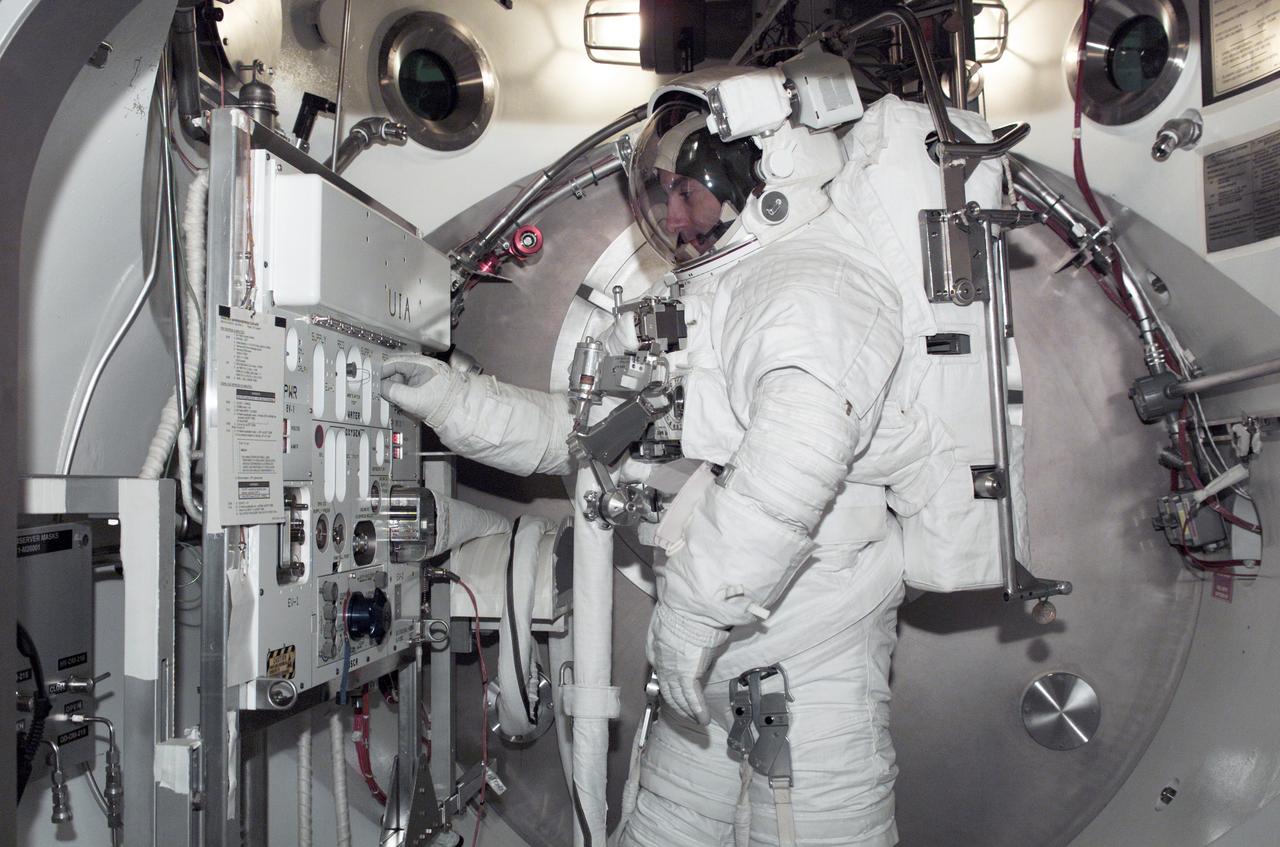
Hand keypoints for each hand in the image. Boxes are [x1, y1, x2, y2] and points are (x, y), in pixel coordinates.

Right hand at [379, 356, 460, 424]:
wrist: (460, 413)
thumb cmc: (443, 402)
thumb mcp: (414, 399)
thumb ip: (394, 392)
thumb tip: (381, 388)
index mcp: (420, 364)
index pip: (393, 363)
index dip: (381, 372)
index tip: (373, 381)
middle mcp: (421, 368)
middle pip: (396, 372)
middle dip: (387, 382)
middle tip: (380, 392)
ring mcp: (423, 378)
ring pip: (401, 382)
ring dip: (395, 391)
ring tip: (392, 400)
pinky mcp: (425, 389)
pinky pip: (408, 389)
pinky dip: (402, 396)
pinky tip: (402, 404)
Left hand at [646, 604, 729, 724]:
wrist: (685, 612)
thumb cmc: (677, 611)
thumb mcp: (664, 621)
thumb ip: (667, 633)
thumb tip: (675, 636)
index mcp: (657, 653)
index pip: (662, 675)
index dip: (668, 686)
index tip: (673, 692)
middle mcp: (664, 666)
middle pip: (669, 691)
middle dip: (677, 705)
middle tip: (684, 713)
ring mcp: (675, 672)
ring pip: (680, 697)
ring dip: (688, 711)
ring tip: (696, 719)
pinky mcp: (688, 675)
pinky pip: (693, 697)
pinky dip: (698, 710)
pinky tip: (703, 718)